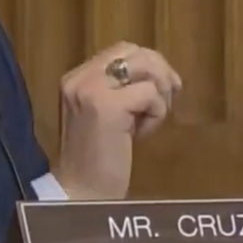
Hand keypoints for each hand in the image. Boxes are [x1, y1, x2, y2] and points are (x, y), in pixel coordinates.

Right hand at [56, 41, 180, 199]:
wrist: (82, 191)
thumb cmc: (96, 158)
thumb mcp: (104, 113)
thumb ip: (120, 89)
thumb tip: (160, 72)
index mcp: (75, 78)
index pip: (121, 50)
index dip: (149, 64)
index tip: (163, 90)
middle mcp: (79, 78)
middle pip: (134, 51)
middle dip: (160, 72)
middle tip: (167, 100)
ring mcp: (90, 90)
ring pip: (145, 68)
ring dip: (159, 94)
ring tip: (148, 121)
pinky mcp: (107, 106)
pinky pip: (150, 94)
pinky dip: (156, 114)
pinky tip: (141, 135)